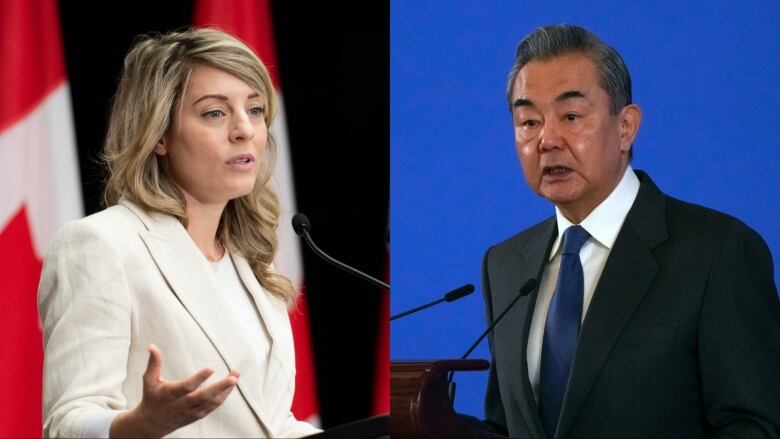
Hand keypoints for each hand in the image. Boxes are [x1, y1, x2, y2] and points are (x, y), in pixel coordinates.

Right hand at [110, 344, 239, 437]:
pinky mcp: (198, 415)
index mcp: (171, 394)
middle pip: (204, 397)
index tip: (211, 368)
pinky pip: (213, 406)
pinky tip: (231, 386)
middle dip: (220, 387)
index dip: (199, 378)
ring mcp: (192, 411)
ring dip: (226, 390)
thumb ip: (154, 363)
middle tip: (233, 378)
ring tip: (235, 376)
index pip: (187, 387)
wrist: (152, 424)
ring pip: (212, 402)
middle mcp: (183, 404)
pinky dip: (223, 396)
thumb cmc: (152, 398)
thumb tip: (152, 346)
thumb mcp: (149, 380)